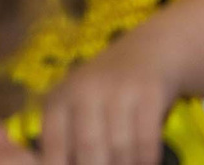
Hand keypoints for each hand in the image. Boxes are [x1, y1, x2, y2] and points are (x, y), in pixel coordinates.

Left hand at [40, 35, 181, 164]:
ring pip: (119, 147)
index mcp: (60, 98)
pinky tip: (147, 160)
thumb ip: (63, 139)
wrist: (149, 49)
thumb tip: (60, 164)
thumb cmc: (104, 91)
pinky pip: (146, 139)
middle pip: (88, 149)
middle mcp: (86, 89)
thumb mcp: (74, 106)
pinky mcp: (149, 90)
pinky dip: (146, 158)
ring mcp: (118, 88)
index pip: (53, 145)